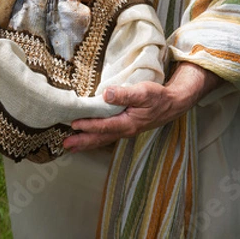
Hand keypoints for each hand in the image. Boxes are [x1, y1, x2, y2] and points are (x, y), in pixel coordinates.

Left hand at [63, 62, 223, 151]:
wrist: (173, 103)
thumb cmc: (159, 97)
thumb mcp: (144, 92)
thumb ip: (125, 94)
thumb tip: (106, 94)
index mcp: (129, 123)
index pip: (104, 126)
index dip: (89, 125)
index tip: (74, 124)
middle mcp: (126, 130)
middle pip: (101, 138)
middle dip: (83, 142)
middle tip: (66, 145)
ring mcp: (126, 130)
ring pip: (103, 139)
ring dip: (87, 142)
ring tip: (72, 146)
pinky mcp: (126, 127)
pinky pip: (107, 135)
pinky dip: (96, 138)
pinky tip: (89, 138)